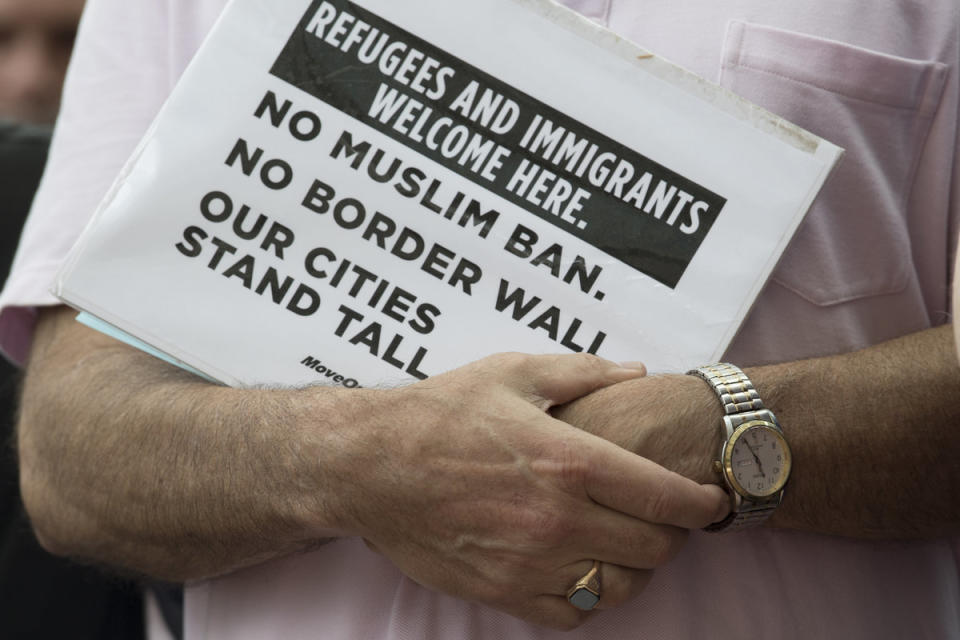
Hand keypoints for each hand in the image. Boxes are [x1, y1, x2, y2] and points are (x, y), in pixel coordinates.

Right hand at [328, 354, 727, 629]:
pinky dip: (591, 599)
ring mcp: (530, 562)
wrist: (372, 465)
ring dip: (636, 569)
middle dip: (674, 535)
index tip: (711, 500)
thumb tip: (638, 372)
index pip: (666, 497)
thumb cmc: (442, 413)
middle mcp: (558, 518)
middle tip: (663, 517)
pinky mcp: (502, 590)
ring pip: (619, 589)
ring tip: (626, 545)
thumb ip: (585, 371)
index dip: (703, 503)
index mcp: (570, 460)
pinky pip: (571, 616)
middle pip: (654, 549)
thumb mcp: (514, 372)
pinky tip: (584, 572)